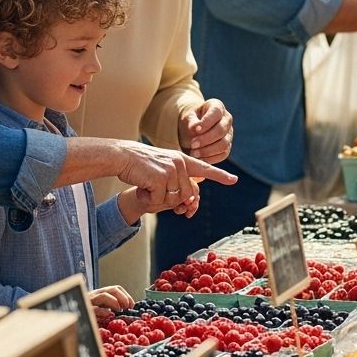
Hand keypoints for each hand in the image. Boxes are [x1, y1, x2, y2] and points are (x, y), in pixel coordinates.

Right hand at [88, 285, 133, 311]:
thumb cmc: (88, 314)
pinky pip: (94, 308)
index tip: (132, 305)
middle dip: (123, 298)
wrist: (70, 316)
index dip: (126, 295)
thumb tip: (126, 308)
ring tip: (119, 310)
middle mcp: (95, 295)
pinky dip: (103, 311)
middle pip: (112, 290)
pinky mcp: (85, 310)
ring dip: (115, 302)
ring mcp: (89, 302)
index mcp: (100, 293)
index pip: (116, 289)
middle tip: (127, 307)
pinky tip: (108, 314)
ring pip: (104, 296)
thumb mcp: (100, 308)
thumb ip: (111, 306)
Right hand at [115, 141, 237, 217]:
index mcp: (182, 160)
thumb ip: (178, 176)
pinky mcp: (160, 178)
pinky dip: (149, 198)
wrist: (123, 156)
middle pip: (186, 194)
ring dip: (158, 199)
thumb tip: (190, 196)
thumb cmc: (141, 164)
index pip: (205, 169)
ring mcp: (171, 170)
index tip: (234, 180)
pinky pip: (160, 200)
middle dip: (170, 199)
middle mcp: (180, 163)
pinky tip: (142, 188)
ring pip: (174, 199)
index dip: (220, 175)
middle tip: (154, 191)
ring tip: (147, 187)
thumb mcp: (164, 165)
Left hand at [180, 99, 233, 163]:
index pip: (216, 112)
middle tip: (192, 144)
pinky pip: (223, 154)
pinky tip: (199, 159)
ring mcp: (229, 134)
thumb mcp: (188, 117)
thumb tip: (195, 128)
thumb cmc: (190, 120)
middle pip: (221, 130)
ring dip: (208, 151)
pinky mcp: (227, 147)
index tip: (196, 130)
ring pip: (224, 144)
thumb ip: (191, 121)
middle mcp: (227, 119)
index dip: (207, 122)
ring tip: (193, 153)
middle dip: (206, 139)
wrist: (193, 130)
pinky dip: (210, 158)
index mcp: (217, 106)